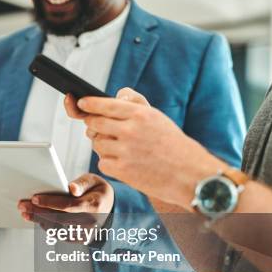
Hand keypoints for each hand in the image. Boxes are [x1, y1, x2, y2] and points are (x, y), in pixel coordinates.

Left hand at [18, 173, 113, 228]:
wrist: (109, 209)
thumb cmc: (96, 191)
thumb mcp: (94, 181)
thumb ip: (83, 183)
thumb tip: (72, 188)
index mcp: (94, 205)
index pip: (68, 206)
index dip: (50, 202)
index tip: (34, 198)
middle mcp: (90, 222)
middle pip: (59, 218)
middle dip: (38, 211)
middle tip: (22, 205)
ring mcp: (84, 233)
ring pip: (57, 228)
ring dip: (38, 220)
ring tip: (24, 212)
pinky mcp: (79, 239)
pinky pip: (59, 234)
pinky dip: (45, 226)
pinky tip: (35, 218)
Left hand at [69, 88, 224, 207]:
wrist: (190, 174)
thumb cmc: (173, 145)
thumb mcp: (157, 117)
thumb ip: (134, 104)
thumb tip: (114, 97)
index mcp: (140, 114)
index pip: (105, 104)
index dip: (89, 104)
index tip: (81, 103)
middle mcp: (130, 130)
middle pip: (94, 123)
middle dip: (93, 124)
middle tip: (97, 127)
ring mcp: (125, 151)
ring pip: (96, 143)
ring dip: (102, 144)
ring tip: (121, 148)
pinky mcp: (121, 170)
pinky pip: (101, 161)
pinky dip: (108, 162)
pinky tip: (125, 162)